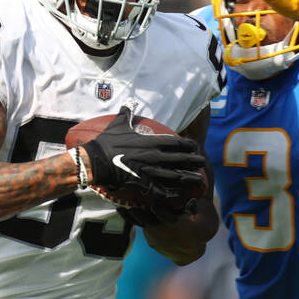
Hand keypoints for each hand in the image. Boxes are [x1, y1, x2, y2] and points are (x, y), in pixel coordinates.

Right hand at [80, 106, 206, 199]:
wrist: (96, 160)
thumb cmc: (107, 142)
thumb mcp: (118, 124)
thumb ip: (127, 114)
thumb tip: (128, 103)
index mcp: (151, 142)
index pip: (176, 143)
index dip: (189, 145)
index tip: (195, 147)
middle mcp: (154, 156)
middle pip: (181, 160)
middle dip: (194, 162)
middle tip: (202, 163)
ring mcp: (150, 171)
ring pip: (175, 176)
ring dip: (189, 178)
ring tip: (198, 180)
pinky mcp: (143, 184)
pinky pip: (161, 191)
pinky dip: (171, 193)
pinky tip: (179, 194)